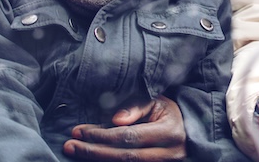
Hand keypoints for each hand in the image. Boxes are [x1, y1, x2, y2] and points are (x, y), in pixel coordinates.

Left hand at [63, 95, 186, 160]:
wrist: (189, 131)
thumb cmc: (168, 113)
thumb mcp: (156, 103)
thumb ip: (136, 107)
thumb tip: (115, 120)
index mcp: (169, 133)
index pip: (130, 137)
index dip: (102, 135)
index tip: (79, 131)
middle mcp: (168, 154)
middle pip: (125, 157)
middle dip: (94, 151)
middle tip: (70, 145)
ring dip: (97, 160)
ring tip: (76, 152)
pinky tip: (92, 160)